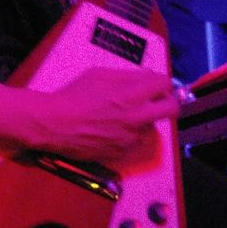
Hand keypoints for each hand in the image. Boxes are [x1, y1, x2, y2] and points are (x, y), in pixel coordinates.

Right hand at [28, 66, 179, 164]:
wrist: (54, 124)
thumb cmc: (72, 96)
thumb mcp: (99, 75)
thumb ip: (127, 76)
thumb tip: (145, 77)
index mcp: (132, 94)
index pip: (165, 84)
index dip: (160, 83)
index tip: (155, 85)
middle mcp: (137, 117)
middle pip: (172, 109)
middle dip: (166, 102)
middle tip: (155, 101)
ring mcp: (131, 137)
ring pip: (151, 126)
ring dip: (143, 119)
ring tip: (121, 116)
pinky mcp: (122, 152)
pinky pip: (135, 141)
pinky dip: (128, 134)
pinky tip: (110, 129)